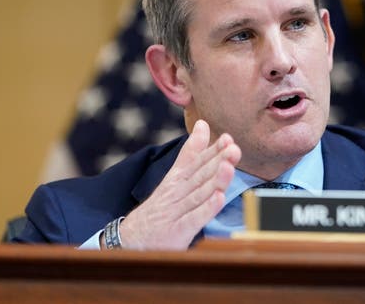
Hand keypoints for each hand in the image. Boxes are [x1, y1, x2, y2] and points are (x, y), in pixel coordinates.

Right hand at [116, 119, 240, 249]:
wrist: (131, 240)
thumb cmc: (160, 207)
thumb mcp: (174, 177)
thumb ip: (190, 153)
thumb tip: (203, 125)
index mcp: (176, 179)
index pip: (195, 161)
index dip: (212, 150)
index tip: (228, 138)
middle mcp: (176, 192)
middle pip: (199, 175)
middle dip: (217, 161)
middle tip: (233, 149)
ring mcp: (176, 211)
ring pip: (198, 194)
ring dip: (215, 181)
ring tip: (228, 168)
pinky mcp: (177, 231)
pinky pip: (193, 219)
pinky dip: (206, 209)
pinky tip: (219, 199)